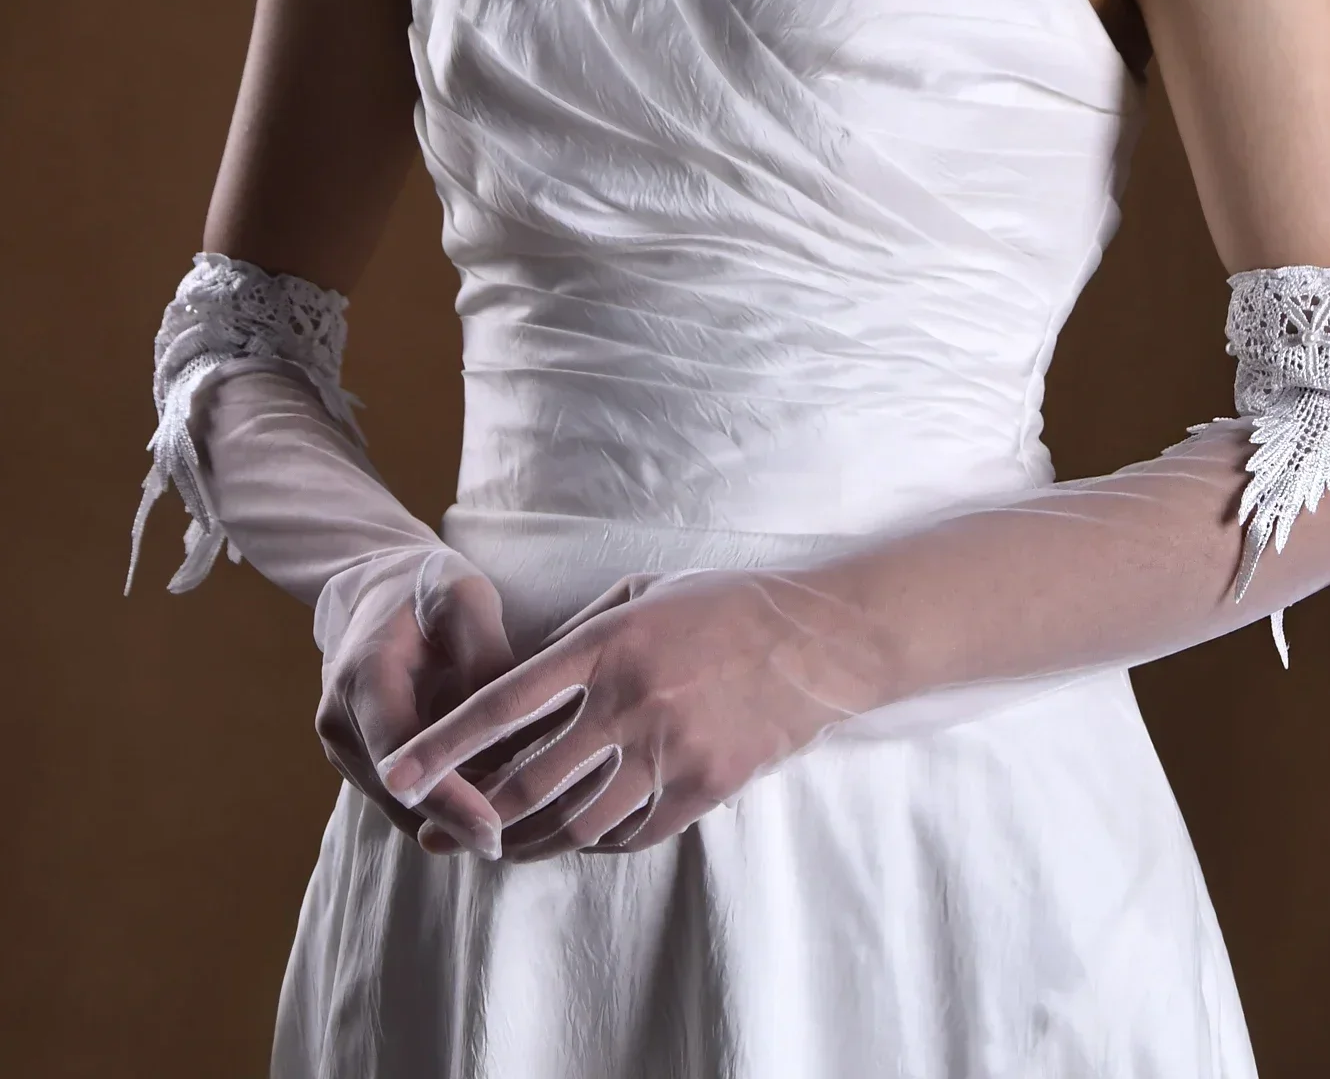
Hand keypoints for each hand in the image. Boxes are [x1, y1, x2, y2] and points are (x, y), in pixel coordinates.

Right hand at [314, 546, 515, 856]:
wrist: (379, 585)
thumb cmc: (431, 587)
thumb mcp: (467, 598)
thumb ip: (487, 658)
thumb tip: (507, 730)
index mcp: (364, 677)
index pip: (401, 756)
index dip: (448, 800)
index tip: (493, 832)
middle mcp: (341, 720)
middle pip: (400, 794)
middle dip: (460, 820)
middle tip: (528, 839)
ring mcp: (343, 744)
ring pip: (401, 805)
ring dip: (455, 818)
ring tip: (522, 829)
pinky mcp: (359, 757)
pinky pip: (402, 796)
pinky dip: (445, 804)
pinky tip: (497, 808)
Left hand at [375, 567, 892, 860]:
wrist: (820, 640)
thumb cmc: (727, 604)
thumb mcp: (644, 592)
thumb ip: (581, 634)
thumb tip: (526, 680)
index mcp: (607, 644)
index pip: (504, 703)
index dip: (443, 745)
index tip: (397, 775)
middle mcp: (630, 701)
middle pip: (528, 782)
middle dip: (472, 818)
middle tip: (439, 835)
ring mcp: (670, 749)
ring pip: (576, 822)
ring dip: (531, 841)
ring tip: (503, 848)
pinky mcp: (706, 786)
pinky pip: (633, 835)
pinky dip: (597, 842)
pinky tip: (581, 838)